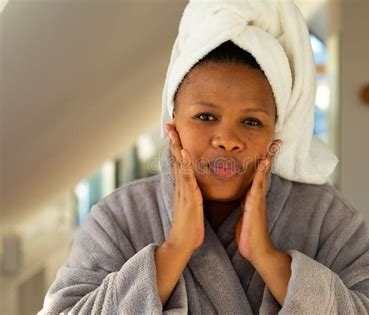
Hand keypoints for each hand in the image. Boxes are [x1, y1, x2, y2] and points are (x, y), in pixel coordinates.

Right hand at [164, 123, 204, 253]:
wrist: (182, 244)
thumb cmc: (188, 227)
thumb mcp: (190, 206)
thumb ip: (190, 194)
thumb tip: (192, 187)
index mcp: (182, 187)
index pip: (178, 161)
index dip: (176, 145)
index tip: (174, 130)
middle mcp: (180, 186)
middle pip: (175, 158)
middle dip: (172, 140)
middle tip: (168, 122)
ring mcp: (183, 191)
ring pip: (179, 164)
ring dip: (176, 146)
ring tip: (173, 130)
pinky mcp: (188, 198)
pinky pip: (187, 179)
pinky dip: (186, 164)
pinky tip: (185, 153)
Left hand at [235, 139, 281, 264]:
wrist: (257, 251)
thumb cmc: (249, 234)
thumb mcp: (245, 214)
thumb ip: (245, 203)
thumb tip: (243, 197)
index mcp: (254, 196)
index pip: (259, 174)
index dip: (263, 159)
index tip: (268, 146)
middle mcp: (258, 195)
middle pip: (265, 170)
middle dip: (271, 154)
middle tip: (277, 139)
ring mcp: (258, 199)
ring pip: (264, 174)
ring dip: (269, 158)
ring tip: (274, 144)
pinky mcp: (256, 205)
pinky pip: (258, 185)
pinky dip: (262, 172)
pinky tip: (264, 162)